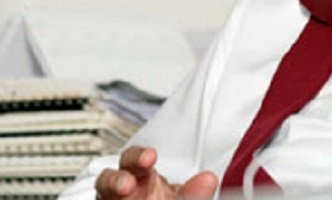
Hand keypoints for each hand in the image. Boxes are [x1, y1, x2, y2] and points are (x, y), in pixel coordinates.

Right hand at [95, 146, 217, 199]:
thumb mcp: (184, 198)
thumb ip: (195, 192)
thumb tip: (209, 179)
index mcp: (142, 178)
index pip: (134, 160)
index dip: (139, 156)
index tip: (150, 157)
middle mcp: (122, 192)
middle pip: (109, 179)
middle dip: (115, 179)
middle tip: (126, 185)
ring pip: (102, 194)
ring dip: (109, 189)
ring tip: (122, 191)